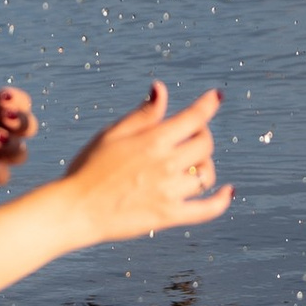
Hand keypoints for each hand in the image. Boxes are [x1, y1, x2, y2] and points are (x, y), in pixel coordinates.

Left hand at [0, 86, 36, 191]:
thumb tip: (9, 98)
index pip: (18, 105)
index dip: (20, 103)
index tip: (5, 102)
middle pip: (27, 129)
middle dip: (26, 124)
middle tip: (7, 122)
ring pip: (20, 154)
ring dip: (15, 146)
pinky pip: (2, 176)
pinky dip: (0, 167)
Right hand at [61, 82, 232, 243]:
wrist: (77, 209)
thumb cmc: (89, 167)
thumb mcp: (113, 133)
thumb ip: (143, 113)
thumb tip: (161, 88)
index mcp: (153, 140)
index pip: (193, 118)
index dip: (208, 105)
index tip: (215, 97)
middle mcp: (166, 165)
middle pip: (205, 144)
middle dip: (202, 134)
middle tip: (190, 136)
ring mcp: (169, 192)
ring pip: (206, 174)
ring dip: (205, 164)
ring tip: (193, 163)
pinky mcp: (168, 216)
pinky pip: (205, 210)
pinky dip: (221, 201)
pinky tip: (229, 191)